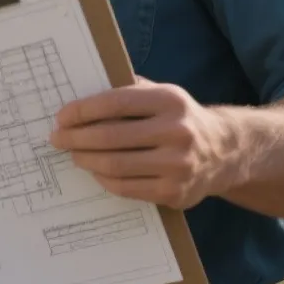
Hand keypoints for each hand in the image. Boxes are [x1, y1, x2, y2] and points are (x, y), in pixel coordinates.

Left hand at [49, 76, 235, 210]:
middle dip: (75, 138)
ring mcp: (178, 165)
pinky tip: (96, 170)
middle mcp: (177, 132)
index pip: (114, 103)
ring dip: (85, 159)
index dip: (82, 111)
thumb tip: (80, 95)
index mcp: (170, 101)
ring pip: (115, 165)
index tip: (61, 117)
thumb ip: (128, 91)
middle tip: (57, 138)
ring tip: (73, 154)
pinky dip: (104, 179)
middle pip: (110, 137)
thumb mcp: (162, 94)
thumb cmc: (180, 119)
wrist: (226, 151)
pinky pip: (126, 188)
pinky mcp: (175, 192)